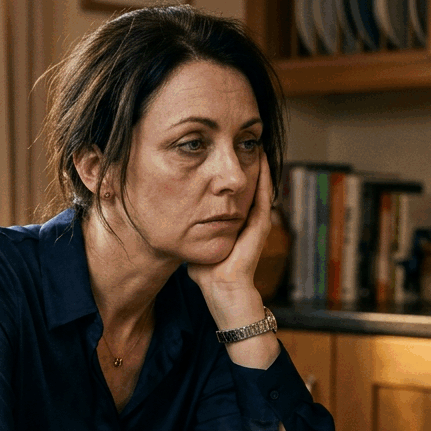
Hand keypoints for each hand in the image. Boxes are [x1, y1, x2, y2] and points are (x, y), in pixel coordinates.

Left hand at [187, 153, 272, 300]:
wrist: (221, 291)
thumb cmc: (206, 273)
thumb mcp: (194, 242)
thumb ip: (186, 229)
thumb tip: (167, 217)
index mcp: (232, 223)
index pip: (232, 192)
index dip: (228, 174)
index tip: (221, 154)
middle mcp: (246, 220)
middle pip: (247, 184)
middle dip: (245, 163)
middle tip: (242, 139)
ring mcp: (256, 222)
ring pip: (260, 185)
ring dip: (259, 164)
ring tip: (255, 141)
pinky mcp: (260, 226)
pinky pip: (263, 195)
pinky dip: (264, 176)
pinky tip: (262, 158)